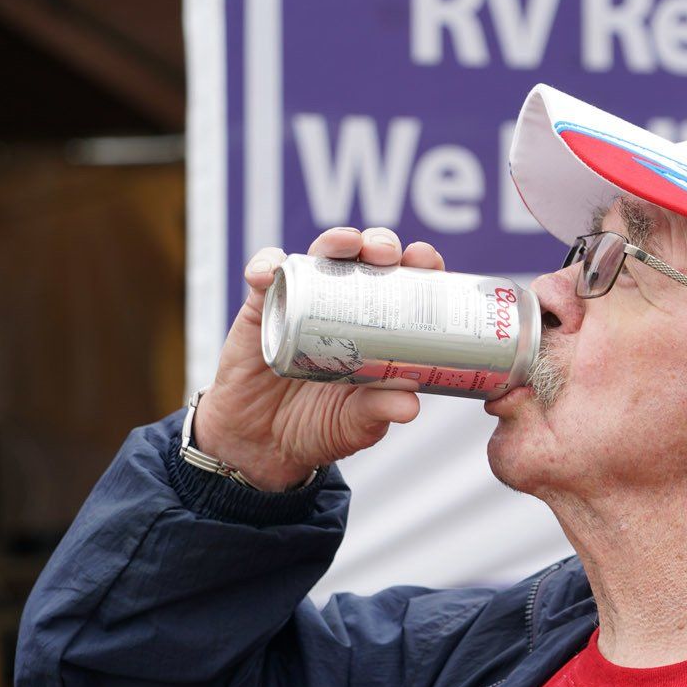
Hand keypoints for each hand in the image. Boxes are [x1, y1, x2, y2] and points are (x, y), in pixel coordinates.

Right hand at [191, 227, 446, 490]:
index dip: (420, 265)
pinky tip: (270, 271)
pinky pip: (263, 276)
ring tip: (345, 244)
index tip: (426, 260)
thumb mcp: (354, 425)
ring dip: (335, 242)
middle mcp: (344, 305)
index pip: (406, 284)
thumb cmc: (318, 428)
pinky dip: (266, 266)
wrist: (261, 445)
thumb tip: (410, 406)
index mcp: (379, 328)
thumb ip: (378, 412)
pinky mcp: (261, 308)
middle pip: (367, 258)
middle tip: (386, 254)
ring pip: (321, 255)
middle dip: (381, 244)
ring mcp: (302, 301)